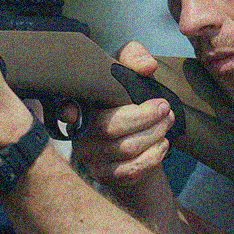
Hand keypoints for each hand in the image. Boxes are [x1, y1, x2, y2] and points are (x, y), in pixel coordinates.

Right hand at [71, 42, 175, 191]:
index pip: (66, 107)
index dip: (69, 108)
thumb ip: (133, 57)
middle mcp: (78, 133)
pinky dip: (154, 155)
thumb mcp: (127, 73)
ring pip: (126, 149)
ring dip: (155, 134)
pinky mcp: (104, 176)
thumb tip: (147, 66)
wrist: (136, 144)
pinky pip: (132, 170)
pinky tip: (162, 144)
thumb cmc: (126, 102)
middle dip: (146, 116)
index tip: (78, 108)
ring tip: (167, 121)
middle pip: (111, 128)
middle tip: (164, 107)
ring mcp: (89, 158)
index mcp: (78, 105)